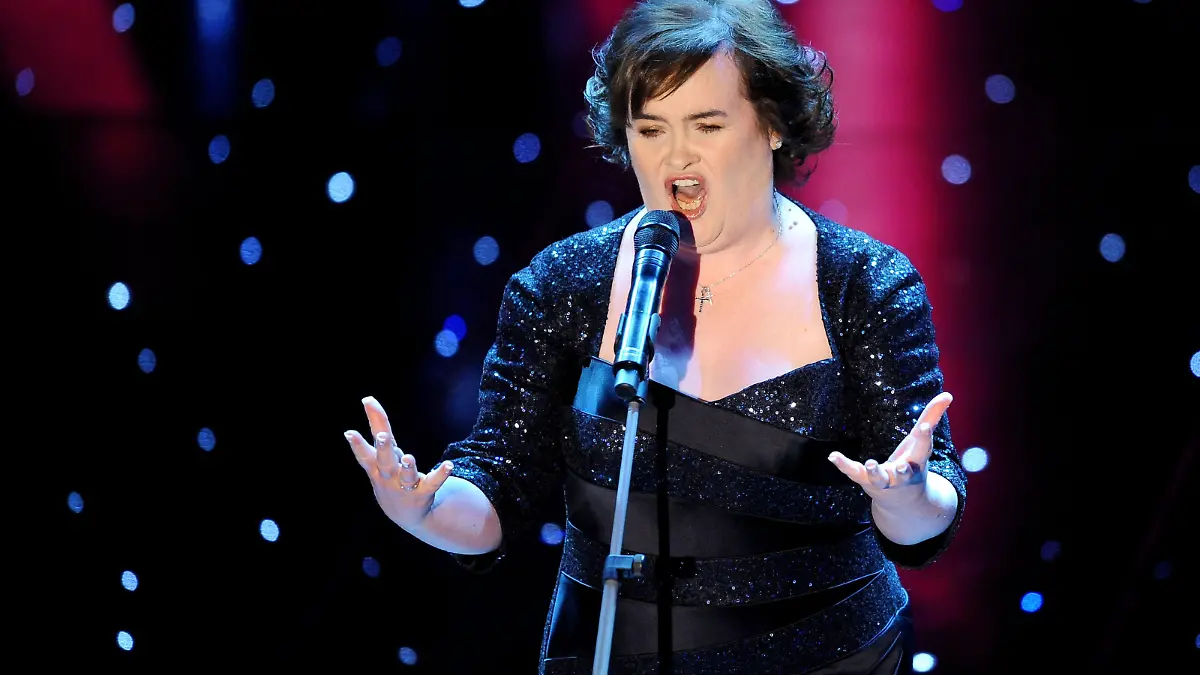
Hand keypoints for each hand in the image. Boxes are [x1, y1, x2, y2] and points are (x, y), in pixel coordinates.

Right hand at [344, 396, 454, 530]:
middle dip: (383, 449)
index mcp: (377, 467)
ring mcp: (405, 486)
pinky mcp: (423, 492)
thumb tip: (368, 399)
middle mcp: (389, 476)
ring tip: (409, 458)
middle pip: (384, 461)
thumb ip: (377, 427)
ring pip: (406, 475)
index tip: (349, 432)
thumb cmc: (390, 477)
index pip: (365, 453)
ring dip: (407, 467)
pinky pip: (432, 482)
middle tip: (383, 437)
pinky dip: (440, 474)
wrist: (406, 515)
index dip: (357, 443)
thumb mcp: (381, 455)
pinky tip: (448, 465)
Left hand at [827, 392, 952, 510]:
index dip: (924, 438)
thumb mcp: (922, 443)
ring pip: (878, 479)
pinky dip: (843, 464)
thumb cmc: (913, 464)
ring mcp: (883, 481)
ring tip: (871, 464)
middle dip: (902, 471)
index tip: (924, 427)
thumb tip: (948, 394)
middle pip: (903, 473)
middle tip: (900, 466)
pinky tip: (832, 456)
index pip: (922, 449)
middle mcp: (901, 476)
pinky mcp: (865, 481)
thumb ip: (932, 418)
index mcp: (917, 462)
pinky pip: (853, 473)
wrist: (903, 502)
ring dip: (875, 472)